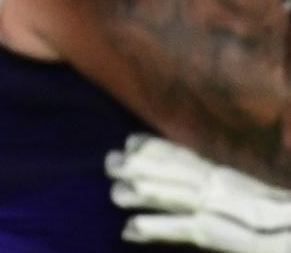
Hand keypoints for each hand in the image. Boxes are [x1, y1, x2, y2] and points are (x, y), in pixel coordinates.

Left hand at [107, 134, 290, 252]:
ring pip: (180, 196)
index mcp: (236, 181)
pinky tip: (130, 229)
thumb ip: (232, 194)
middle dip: (143, 166)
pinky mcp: (240, 241)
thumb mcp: (258, 202)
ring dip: (144, 192)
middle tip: (109, 161)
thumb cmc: (285, 224)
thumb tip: (199, 194)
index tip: (131, 141)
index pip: (193, 160)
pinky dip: (159, 228)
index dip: (160, 149)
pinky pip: (192, 230)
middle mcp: (233, 189)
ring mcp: (236, 212)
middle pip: (182, 173)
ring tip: (114, 193)